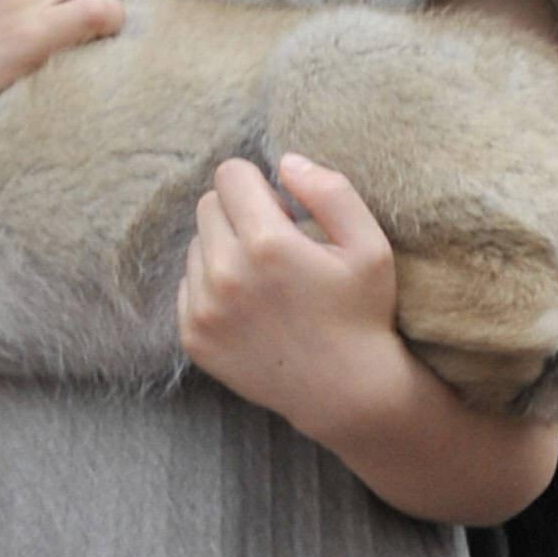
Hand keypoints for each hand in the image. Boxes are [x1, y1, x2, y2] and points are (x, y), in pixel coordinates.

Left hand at [177, 155, 402, 440]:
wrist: (348, 394)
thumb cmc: (362, 313)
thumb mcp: (369, 245)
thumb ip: (330, 190)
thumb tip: (284, 161)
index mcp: (266, 244)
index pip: (230, 174)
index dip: (260, 187)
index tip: (283, 214)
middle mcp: (225, 274)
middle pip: (208, 205)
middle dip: (239, 214)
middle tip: (276, 247)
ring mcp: (204, 309)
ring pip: (197, 244)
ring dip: (224, 250)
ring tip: (265, 281)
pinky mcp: (193, 337)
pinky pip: (188, 284)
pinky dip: (211, 286)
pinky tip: (250, 308)